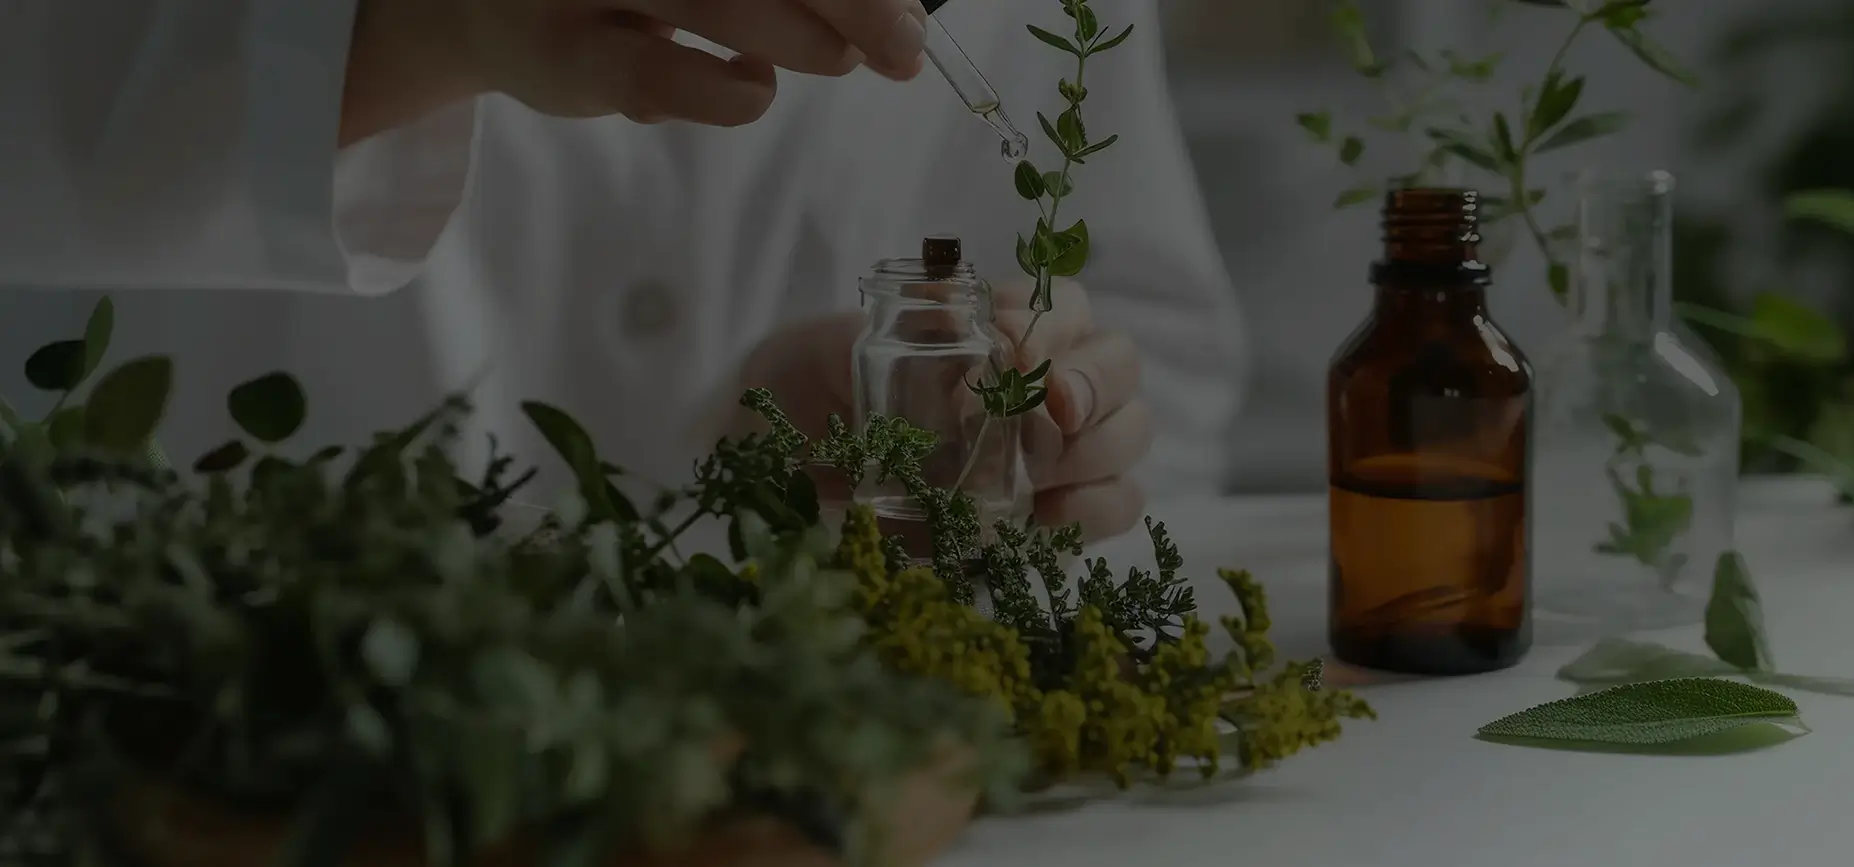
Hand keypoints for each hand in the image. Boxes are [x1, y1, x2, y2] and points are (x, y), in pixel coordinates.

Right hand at [345, 0, 929, 141]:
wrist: (479, 8)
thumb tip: (890, 8)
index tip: (909, 5)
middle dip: (849, 1)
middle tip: (903, 44)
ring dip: (801, 37)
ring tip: (844, 58)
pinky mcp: (564, 54)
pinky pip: (660, 77)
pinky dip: (727, 92)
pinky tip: (749, 87)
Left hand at [735, 278, 1152, 541]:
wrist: (777, 468)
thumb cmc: (808, 392)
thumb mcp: (823, 352)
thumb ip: (878, 328)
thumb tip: (955, 310)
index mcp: (1001, 324)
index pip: (1067, 306)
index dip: (1052, 325)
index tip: (1010, 346)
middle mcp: (1044, 379)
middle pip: (1121, 364)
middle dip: (1097, 385)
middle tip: (1052, 410)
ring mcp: (1057, 448)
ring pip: (1130, 433)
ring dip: (1098, 448)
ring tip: (1038, 468)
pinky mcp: (1051, 512)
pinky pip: (1114, 505)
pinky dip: (1094, 511)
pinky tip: (1047, 515)